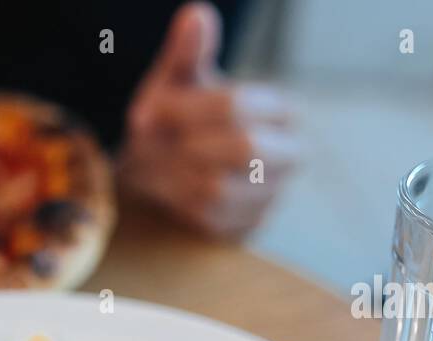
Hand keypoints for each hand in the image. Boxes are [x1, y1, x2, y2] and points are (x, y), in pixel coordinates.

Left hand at [118, 3, 297, 237]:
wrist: (164, 174)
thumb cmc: (174, 121)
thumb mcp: (175, 84)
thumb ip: (187, 55)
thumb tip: (195, 14)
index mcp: (279, 107)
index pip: (237, 104)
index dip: (182, 110)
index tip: (142, 116)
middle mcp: (289, 151)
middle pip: (244, 148)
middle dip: (186, 147)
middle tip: (152, 146)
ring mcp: (274, 194)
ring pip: (220, 188)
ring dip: (174, 177)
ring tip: (155, 167)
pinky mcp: (251, 228)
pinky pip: (209, 221)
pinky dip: (178, 205)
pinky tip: (168, 192)